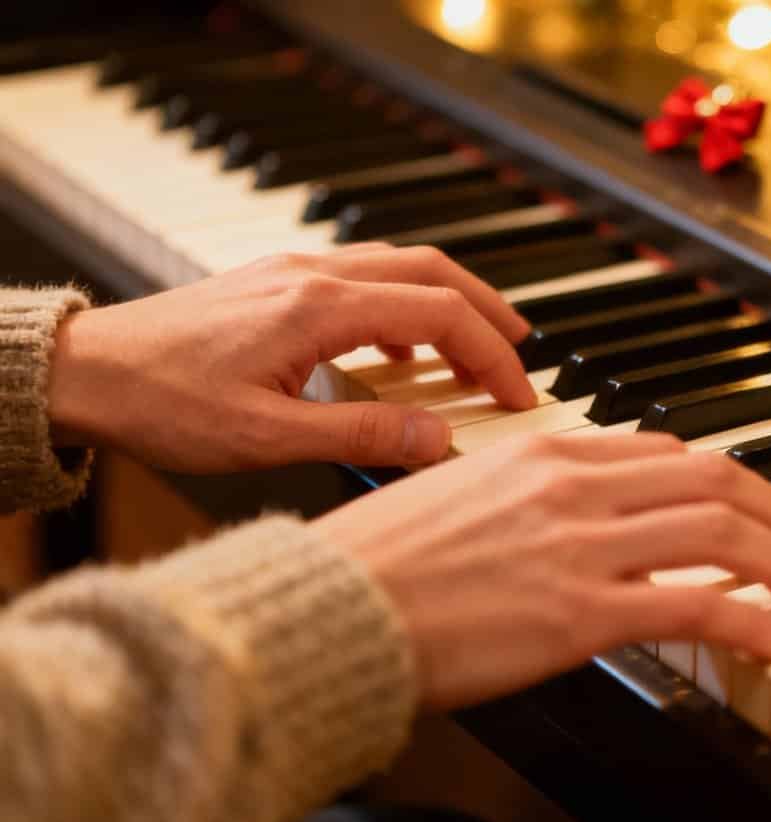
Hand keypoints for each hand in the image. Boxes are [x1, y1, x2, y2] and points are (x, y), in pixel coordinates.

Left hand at [46, 245, 536, 471]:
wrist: (81, 372)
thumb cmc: (160, 403)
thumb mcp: (266, 437)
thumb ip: (361, 433)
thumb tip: (438, 439)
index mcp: (320, 307)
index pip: (442, 315)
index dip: (493, 356)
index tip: (517, 396)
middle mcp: (313, 274)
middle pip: (433, 270)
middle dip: (489, 313)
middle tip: (522, 356)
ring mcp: (292, 271)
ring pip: (399, 266)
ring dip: (449, 302)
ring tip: (474, 351)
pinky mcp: (274, 282)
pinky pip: (362, 276)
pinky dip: (403, 303)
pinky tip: (399, 346)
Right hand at [312, 431, 770, 709]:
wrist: (326, 609)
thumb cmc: (372, 564)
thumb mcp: (457, 497)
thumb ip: (526, 500)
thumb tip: (567, 524)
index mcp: (544, 450)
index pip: (667, 451)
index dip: (726, 481)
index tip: (749, 507)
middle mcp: (574, 484)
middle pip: (715, 478)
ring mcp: (582, 545)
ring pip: (723, 533)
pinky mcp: (583, 612)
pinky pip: (699, 606)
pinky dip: (754, 621)